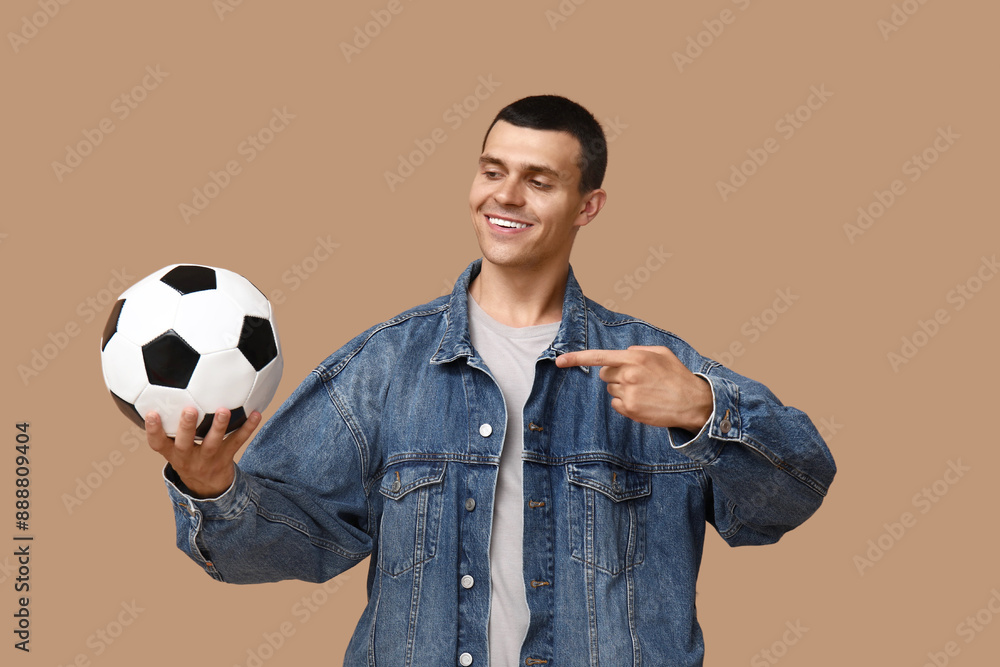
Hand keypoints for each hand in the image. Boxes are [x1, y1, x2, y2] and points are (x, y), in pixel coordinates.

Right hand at [146, 407, 260, 498]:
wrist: (207, 488)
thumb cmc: (188, 458)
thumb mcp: (173, 449)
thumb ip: (167, 428)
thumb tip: (158, 396)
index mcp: (172, 453)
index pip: (158, 443)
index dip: (153, 430)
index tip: (151, 413)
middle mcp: (188, 457)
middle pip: (185, 443)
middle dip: (186, 427)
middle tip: (189, 410)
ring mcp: (208, 458)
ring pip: (213, 443)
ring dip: (219, 426)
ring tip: (223, 410)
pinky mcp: (226, 457)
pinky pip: (237, 442)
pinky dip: (248, 428)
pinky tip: (257, 414)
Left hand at [555, 345, 712, 430]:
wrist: (693, 403)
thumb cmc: (677, 376)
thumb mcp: (662, 353)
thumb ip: (639, 350)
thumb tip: (624, 353)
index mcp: (634, 358)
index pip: (598, 357)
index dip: (576, 358)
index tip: (558, 361)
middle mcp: (628, 375)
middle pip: (604, 374)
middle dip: (616, 375)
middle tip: (637, 379)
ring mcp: (628, 393)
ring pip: (611, 389)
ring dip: (623, 389)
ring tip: (645, 391)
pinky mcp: (630, 410)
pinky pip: (616, 404)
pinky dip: (626, 403)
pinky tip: (644, 402)